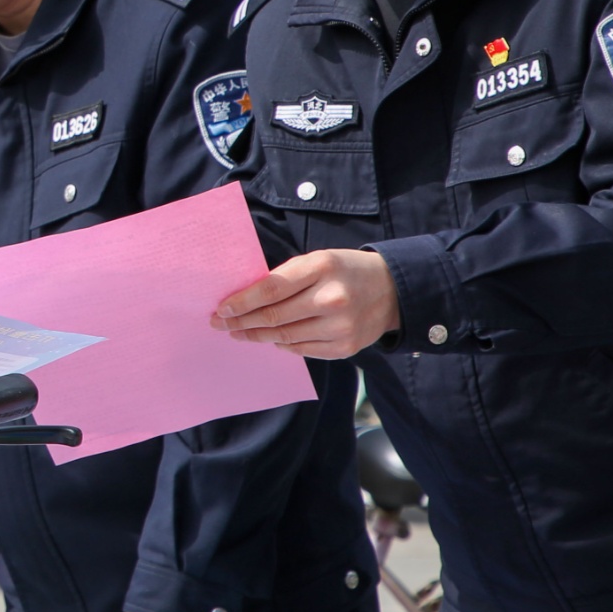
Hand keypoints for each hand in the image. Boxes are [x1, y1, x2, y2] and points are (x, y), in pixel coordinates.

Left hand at [210, 248, 400, 359]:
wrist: (392, 290)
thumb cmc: (344, 271)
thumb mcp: (317, 261)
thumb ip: (285, 277)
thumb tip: (245, 300)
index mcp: (322, 268)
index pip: (271, 288)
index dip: (243, 301)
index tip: (222, 309)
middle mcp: (332, 298)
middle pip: (274, 316)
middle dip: (241, 321)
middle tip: (220, 324)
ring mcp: (340, 326)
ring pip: (284, 337)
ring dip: (256, 336)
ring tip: (239, 333)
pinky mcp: (346, 347)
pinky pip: (302, 350)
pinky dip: (282, 344)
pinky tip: (269, 339)